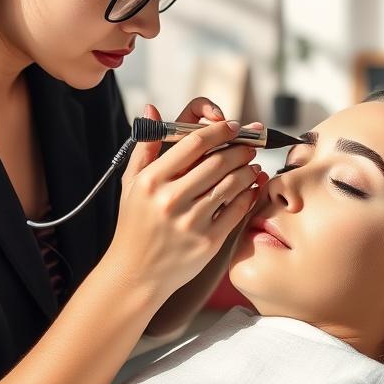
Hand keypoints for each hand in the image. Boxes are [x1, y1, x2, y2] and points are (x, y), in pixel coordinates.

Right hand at [104, 102, 267, 300]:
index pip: (194, 143)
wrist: (136, 273)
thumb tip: (152, 110)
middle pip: (218, 161)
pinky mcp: (207, 242)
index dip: (219, 130)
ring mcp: (190, 222)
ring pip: (231, 184)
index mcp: (152, 180)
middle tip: (250, 143)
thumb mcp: (131, 184)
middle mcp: (170, 200)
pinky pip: (237, 210)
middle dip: (240, 148)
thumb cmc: (134, 224)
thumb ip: (145, 146)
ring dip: (248, 169)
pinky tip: (252, 187)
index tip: (232, 125)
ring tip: (252, 164)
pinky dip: (249, 194)